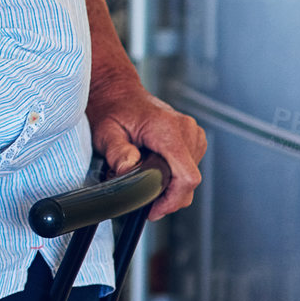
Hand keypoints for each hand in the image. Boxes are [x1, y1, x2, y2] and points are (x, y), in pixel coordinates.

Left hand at [89, 84, 206, 219]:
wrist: (118, 92)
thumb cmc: (111, 109)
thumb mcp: (106, 132)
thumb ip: (117, 151)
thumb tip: (127, 169)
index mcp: (168, 129)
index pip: (187, 176)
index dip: (173, 200)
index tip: (154, 209)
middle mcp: (187, 130)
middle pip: (189, 180)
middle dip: (166, 195)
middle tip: (141, 196)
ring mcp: (193, 133)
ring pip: (190, 176)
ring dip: (169, 185)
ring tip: (144, 176)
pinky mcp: (193, 137)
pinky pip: (189, 166)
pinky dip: (174, 174)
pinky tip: (154, 168)